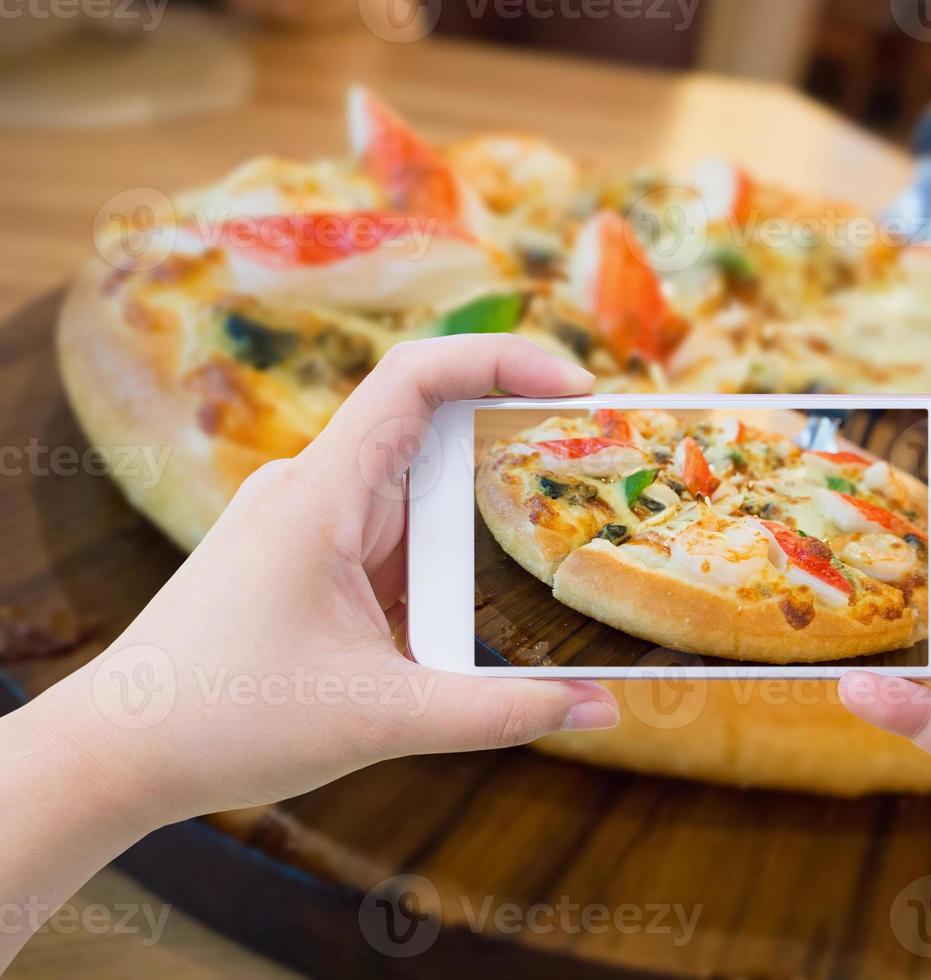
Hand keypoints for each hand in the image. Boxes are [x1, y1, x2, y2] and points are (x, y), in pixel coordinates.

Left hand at [24, 335, 620, 826]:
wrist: (117, 754)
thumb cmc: (223, 722)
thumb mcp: (380, 718)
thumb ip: (497, 713)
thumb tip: (601, 708)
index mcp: (321, 495)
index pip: (416, 379)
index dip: (502, 361)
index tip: (578, 389)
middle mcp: (314, 491)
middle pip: (433, 431)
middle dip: (518, 443)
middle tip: (600, 469)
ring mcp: (309, 524)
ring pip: (417, 493)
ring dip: (482, 517)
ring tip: (560, 544)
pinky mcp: (309, 560)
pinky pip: (394, 539)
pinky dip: (447, 561)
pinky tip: (486, 604)